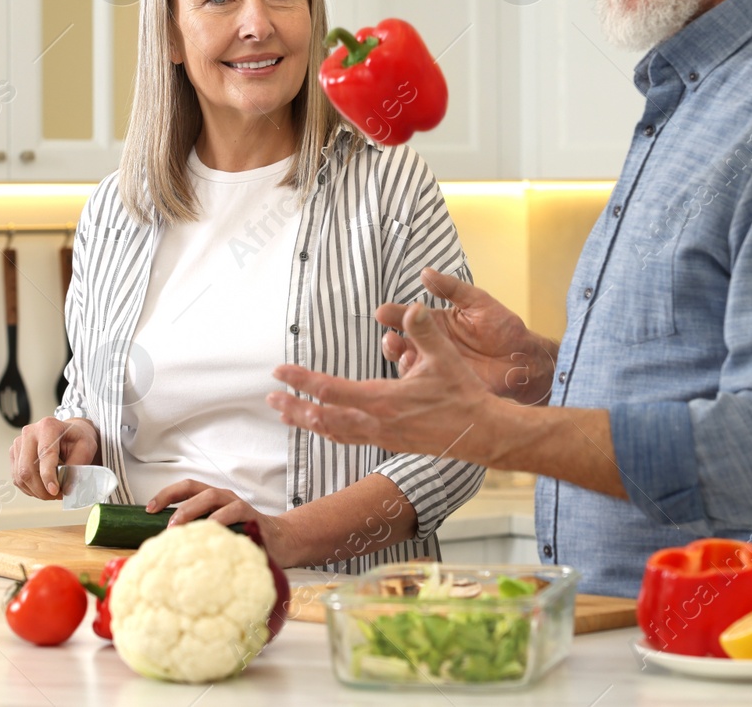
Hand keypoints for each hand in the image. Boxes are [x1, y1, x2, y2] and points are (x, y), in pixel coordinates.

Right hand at [9, 416, 99, 500]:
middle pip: (27, 468)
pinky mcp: (14, 454)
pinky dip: (29, 488)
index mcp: (49, 426)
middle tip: (57, 496)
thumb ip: (76, 467)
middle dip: (41, 489)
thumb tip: (65, 488)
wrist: (68, 433)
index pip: (45, 454)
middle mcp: (30, 432)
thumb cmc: (76, 439)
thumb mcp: (86, 448)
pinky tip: (42, 488)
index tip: (54, 491)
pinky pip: (17, 478)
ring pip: (20, 476)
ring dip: (36, 491)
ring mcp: (18, 443)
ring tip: (52, 493)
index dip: (48, 476)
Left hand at [145, 479, 295, 567]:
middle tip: (165, 524)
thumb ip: (198, 535)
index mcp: (212, 500)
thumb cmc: (243, 539)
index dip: (166, 494)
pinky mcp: (252, 517)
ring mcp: (238, 505)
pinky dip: (220, 521)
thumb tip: (165, 551)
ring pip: (212, 498)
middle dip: (177, 503)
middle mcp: (223, 498)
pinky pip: (235, 513)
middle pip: (196, 490)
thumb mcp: (218, 534)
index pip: (186, 488)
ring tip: (180, 528)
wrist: (281, 542)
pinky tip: (210, 534)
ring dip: (193, 510)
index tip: (148, 509)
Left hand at [269, 301, 498, 461]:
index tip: (280, 372)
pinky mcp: (389, 444)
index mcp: (384, 400)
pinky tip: (322, 427)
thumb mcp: (444, 357)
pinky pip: (350, 438)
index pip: (331, 390)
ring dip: (307, 422)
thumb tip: (412, 307)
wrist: (480, 432)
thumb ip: (424, 331)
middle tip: (270, 398)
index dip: (302, 380)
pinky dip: (329, 432)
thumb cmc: (462, 394)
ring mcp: (381, 437)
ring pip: (333, 432)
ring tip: (286, 414)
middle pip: (323, 418)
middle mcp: (376, 422)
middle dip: (294, 407)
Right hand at [377, 269, 555, 404]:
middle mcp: (431, 345)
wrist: (523, 357)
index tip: (382, 312)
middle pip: (400, 343)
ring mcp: (437, 366)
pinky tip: (416, 375)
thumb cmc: (502, 327)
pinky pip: (424, 385)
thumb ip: (452, 288)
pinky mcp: (446, 384)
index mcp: (435, 323)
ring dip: (400, 361)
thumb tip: (425, 272)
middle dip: (390, 341)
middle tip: (390, 338)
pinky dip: (415, 382)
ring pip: (408, 365)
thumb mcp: (478, 302)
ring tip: (401, 354)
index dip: (394, 314)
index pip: (408, 317)